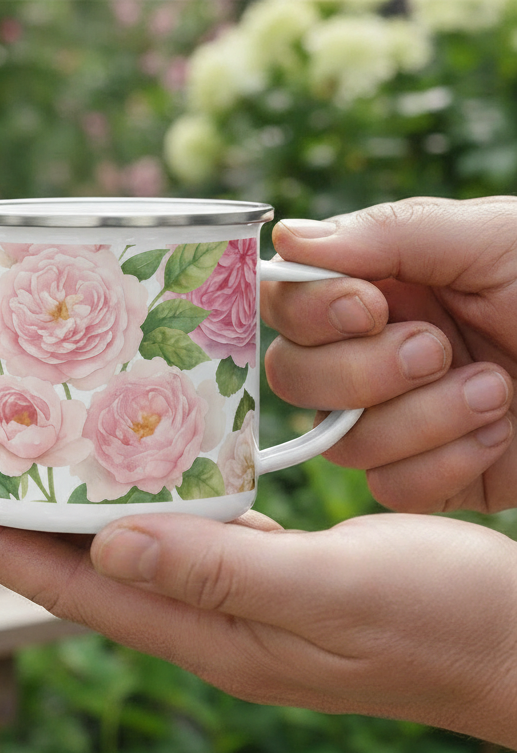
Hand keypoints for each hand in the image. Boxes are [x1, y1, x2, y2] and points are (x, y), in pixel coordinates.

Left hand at [0, 474, 516, 748]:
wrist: (511, 636)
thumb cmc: (442, 620)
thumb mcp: (334, 595)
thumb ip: (225, 574)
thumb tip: (113, 547)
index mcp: (216, 634)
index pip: (78, 590)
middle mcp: (212, 616)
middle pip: (87, 568)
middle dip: (14, 530)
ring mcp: (240, 594)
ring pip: (128, 546)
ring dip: (71, 513)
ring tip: (25, 472)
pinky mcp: (271, 566)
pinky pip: (183, 529)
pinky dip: (141, 500)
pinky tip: (131, 473)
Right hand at [261, 196, 515, 513]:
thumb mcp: (493, 240)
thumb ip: (390, 234)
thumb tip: (289, 236)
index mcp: (380, 290)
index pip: (287, 302)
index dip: (308, 311)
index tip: (368, 306)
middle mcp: (373, 355)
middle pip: (294, 376)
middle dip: (362, 370)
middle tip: (437, 350)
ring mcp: (396, 420)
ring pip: (339, 440)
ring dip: (419, 417)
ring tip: (494, 390)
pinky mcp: (427, 476)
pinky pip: (390, 487)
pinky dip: (445, 462)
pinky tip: (499, 433)